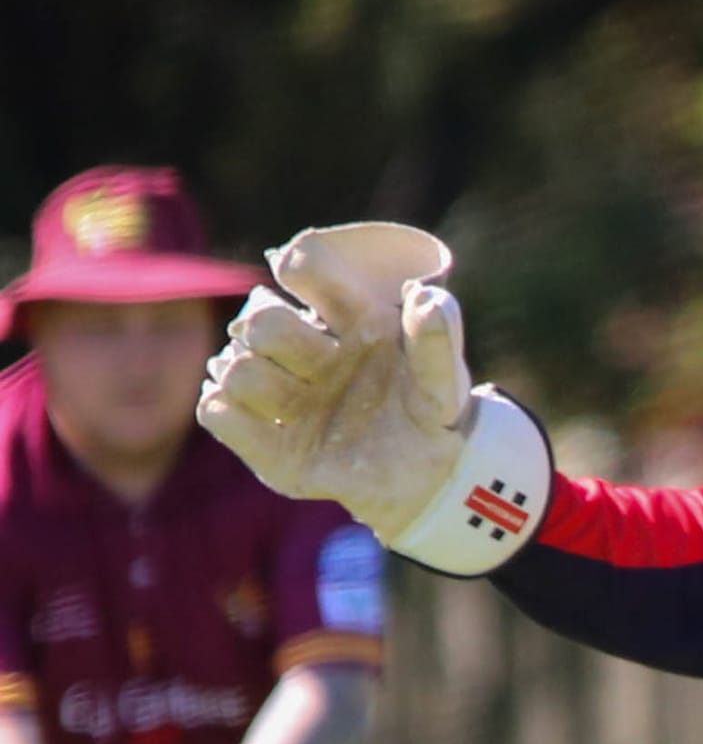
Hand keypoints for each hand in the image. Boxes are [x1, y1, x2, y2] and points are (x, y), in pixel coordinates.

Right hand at [196, 221, 468, 541]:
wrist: (424, 478)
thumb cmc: (429, 415)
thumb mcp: (444, 382)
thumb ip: (439, 340)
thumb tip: (425, 297)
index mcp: (347, 315)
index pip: (305, 265)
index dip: (299, 266)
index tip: (301, 279)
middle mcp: (306, 347)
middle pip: (262, 320)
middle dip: (287, 341)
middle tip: (324, 367)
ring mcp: (282, 392)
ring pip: (234, 367)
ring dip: (265, 385)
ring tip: (302, 403)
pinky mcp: (268, 443)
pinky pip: (216, 414)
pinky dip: (232, 419)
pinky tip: (274, 427)